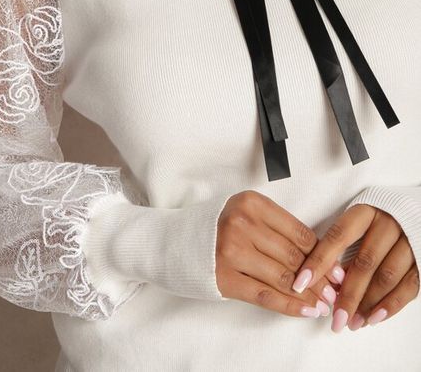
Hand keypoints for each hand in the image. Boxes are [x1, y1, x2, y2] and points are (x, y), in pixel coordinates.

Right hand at [215, 190, 343, 317]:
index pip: (299, 233)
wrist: (177, 242)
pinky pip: (266, 295)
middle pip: (294, 257)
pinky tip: (306, 310)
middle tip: (336, 291)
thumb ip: (277, 229)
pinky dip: (290, 306)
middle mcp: (242, 224)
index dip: (323, 255)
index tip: (338, 269)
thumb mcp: (246, 214)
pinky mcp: (225, 278)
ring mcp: (232, 252)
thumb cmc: (217, 228)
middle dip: (320, 278)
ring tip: (325, 304)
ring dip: (309, 295)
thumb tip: (321, 257)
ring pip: (283, 278)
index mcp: (252, 203)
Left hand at [291, 203, 419, 331]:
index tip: (301, 282)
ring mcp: (407, 242)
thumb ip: (339, 246)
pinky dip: (390, 306)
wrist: (411, 214)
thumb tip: (319, 280)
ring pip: (386, 278)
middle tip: (334, 319)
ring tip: (352, 323)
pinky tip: (373, 319)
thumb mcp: (356, 222)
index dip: (318, 260)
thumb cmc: (375, 221)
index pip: (337, 236)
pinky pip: (408, 287)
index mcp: (365, 212)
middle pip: (364, 263)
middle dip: (348, 295)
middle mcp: (387, 225)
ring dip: (367, 305)